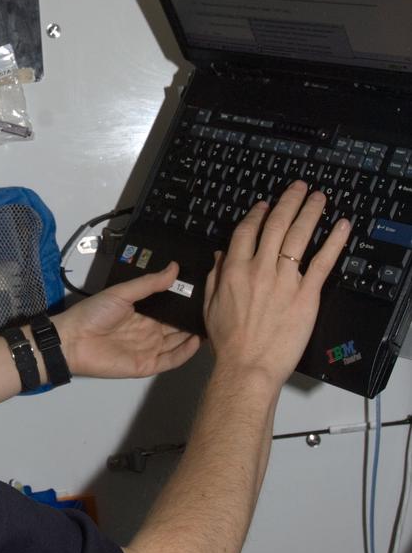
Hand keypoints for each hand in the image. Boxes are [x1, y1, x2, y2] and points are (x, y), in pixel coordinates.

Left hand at [55, 261, 200, 379]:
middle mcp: (150, 332)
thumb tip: (175, 267)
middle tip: (217, 308)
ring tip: (214, 323)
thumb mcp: (122, 293)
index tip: (206, 293)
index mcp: (144, 314)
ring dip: (193, 334)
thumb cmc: (94, 313)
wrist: (72, 340)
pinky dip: (185, 352)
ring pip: (178, 342)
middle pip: (177, 326)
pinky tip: (198, 341)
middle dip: (194, 319)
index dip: (186, 303)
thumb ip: (149, 283)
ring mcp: (149, 349)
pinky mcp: (147, 365)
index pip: (171, 309)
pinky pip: (171, 360)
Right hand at [204, 180, 349, 386]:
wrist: (248, 366)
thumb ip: (216, 276)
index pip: (247, 231)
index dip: (258, 214)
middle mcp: (260, 269)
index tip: (265, 204)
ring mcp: (285, 280)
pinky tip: (341, 226)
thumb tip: (221, 255)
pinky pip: (322, 262)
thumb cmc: (229, 342)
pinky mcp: (306, 295)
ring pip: (299, 236)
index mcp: (235, 270)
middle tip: (298, 187)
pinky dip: (333, 242)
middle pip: (276, 225)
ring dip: (310, 212)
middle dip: (288, 202)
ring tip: (318, 197)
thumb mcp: (211, 306)